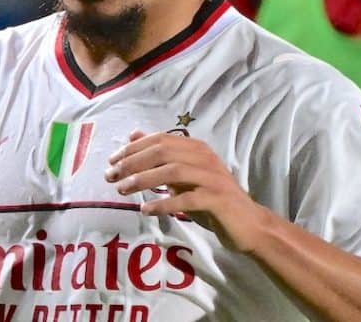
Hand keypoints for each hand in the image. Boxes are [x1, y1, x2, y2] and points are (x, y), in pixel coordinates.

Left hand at [105, 131, 270, 252]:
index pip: (159, 140)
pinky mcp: (217, 199)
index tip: (111, 161)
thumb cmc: (211, 200)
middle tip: (111, 176)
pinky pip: (186, 199)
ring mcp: (212, 177)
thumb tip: (133, 135)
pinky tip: (146, 210)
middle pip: (162, 152)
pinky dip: (163, 203)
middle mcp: (205, 157)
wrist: (249, 225)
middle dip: (132, 163)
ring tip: (122, 191)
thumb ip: (161, 156)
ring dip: (143, 180)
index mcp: (196, 148)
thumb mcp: (183, 175)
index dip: (133, 148)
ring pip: (172, 171)